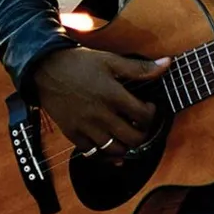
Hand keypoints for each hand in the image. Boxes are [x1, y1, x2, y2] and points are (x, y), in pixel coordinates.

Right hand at [32, 47, 170, 162]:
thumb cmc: (80, 63)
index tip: (148, 107)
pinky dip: (104, 153)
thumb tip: (167, 64)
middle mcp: (101, 114)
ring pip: (115, 150)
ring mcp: (86, 126)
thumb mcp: (111, 60)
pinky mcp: (72, 133)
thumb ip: (139, 68)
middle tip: (140, 125)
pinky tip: (109, 144)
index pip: (143, 116)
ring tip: (126, 134)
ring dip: (125, 145)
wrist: (46, 69)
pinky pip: (92, 153)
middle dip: (142, 133)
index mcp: (113, 95)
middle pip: (133, 138)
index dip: (151, 114)